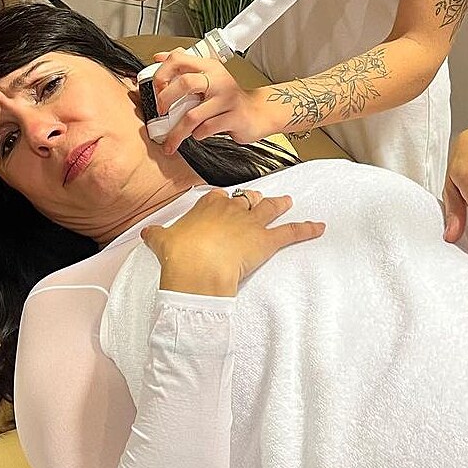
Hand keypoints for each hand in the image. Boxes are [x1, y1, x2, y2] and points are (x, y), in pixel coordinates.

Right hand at [141, 188, 324, 296]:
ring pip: (269, 209)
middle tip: (258, 201)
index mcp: (208, 205)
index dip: (222, 202)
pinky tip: (320, 227)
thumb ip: (157, 235)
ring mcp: (251, 223)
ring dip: (280, 205)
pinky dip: (307, 229)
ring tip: (288, 201)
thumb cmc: (179, 255)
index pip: (218, 197)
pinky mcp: (267, 241)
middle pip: (246, 200)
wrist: (196, 270)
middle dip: (253, 201)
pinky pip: (292, 232)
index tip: (222, 204)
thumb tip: (147, 233)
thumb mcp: (162, 241)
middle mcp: (232, 209)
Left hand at [150, 49, 273, 154]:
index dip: (162, 73)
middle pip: (185, 84)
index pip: (179, 59)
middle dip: (165, 99)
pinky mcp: (234, 118)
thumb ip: (185, 68)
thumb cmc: (229, 98)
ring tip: (171, 140)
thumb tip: (159, 57)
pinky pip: (206, 128)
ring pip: (193, 115)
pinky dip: (197, 135)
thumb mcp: (209, 77)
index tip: (155, 88)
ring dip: (177, 131)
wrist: (258, 113)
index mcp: (209, 67)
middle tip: (160, 112)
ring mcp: (227, 99)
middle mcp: (219, 80)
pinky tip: (198, 134)